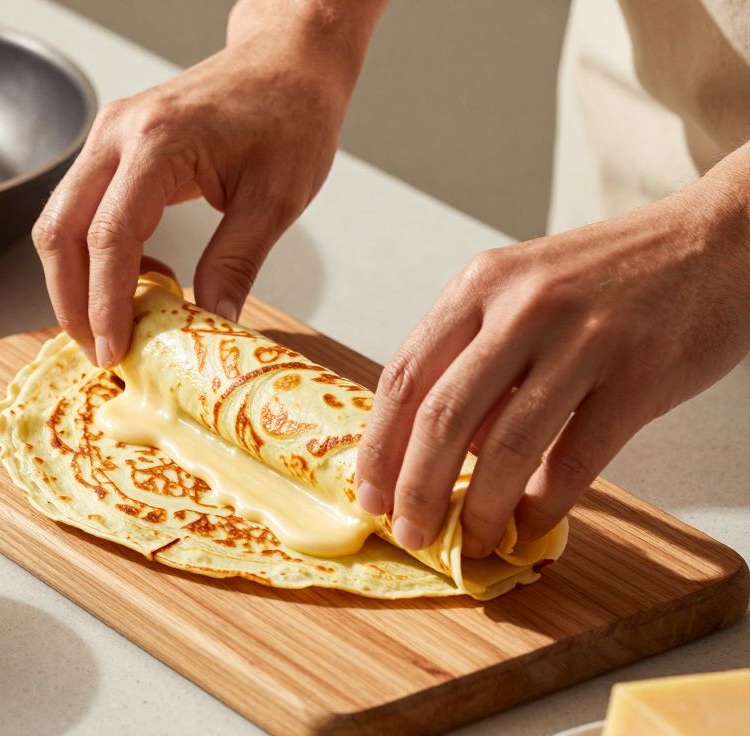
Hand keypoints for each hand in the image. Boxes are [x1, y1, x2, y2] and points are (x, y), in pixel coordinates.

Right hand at [32, 0, 385, 366]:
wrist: (287, 60)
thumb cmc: (291, 113)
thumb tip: (209, 322)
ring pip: (60, 222)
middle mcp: (119, 134)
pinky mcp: (111, 147)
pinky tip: (139, 278)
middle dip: (71, 301)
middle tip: (100, 351)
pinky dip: (94, 255)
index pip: (110, 236)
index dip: (104, 302)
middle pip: (61, 231)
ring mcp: (108, 137)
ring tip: (116, 324)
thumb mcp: (277, 197)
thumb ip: (237, 262)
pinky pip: (81, 210)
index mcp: (160, 142)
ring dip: (75, 281)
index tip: (114, 349)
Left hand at [355, 174, 749, 555]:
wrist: (717, 239)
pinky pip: (577, 458)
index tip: (368, 496)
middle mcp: (523, 306)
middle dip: (416, 489)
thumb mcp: (523, 291)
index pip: (403, 377)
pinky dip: (546, 502)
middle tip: (409, 532)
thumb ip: (476, 359)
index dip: (378, 448)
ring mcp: (584, 338)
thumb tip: (437, 450)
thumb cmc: (612, 274)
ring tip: (472, 541)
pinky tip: (530, 522)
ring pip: (507, 445)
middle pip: (442, 416)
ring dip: (480, 508)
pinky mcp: (641, 373)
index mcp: (480, 285)